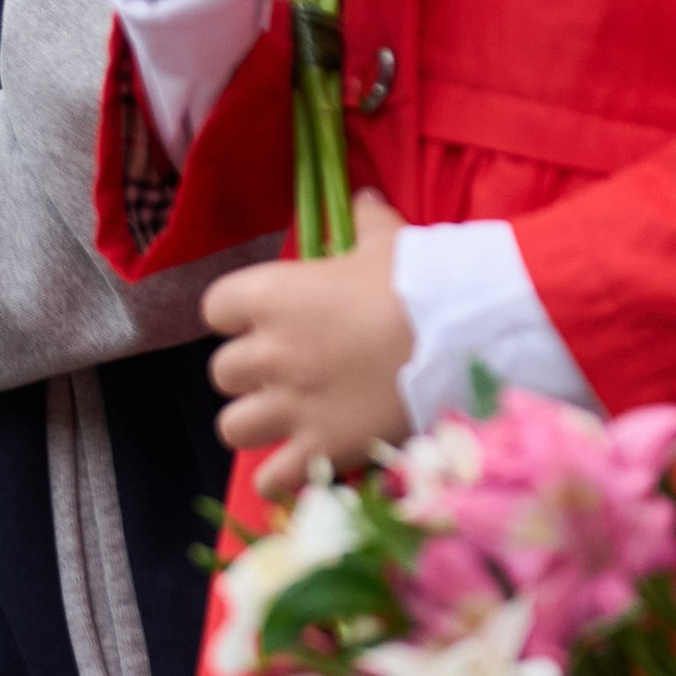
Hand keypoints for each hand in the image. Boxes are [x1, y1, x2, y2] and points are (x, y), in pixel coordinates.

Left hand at [202, 195, 414, 498]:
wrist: (460, 338)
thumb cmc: (417, 282)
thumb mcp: (384, 239)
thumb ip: (364, 220)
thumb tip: (365, 197)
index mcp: (270, 295)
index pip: (215, 309)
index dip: (237, 316)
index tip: (262, 320)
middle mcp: (268, 352)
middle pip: (223, 372)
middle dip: (250, 373)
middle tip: (285, 372)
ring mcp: (291, 406)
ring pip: (234, 426)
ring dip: (256, 423)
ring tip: (286, 420)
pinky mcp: (322, 449)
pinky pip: (272, 478)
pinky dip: (281, 477)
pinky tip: (301, 465)